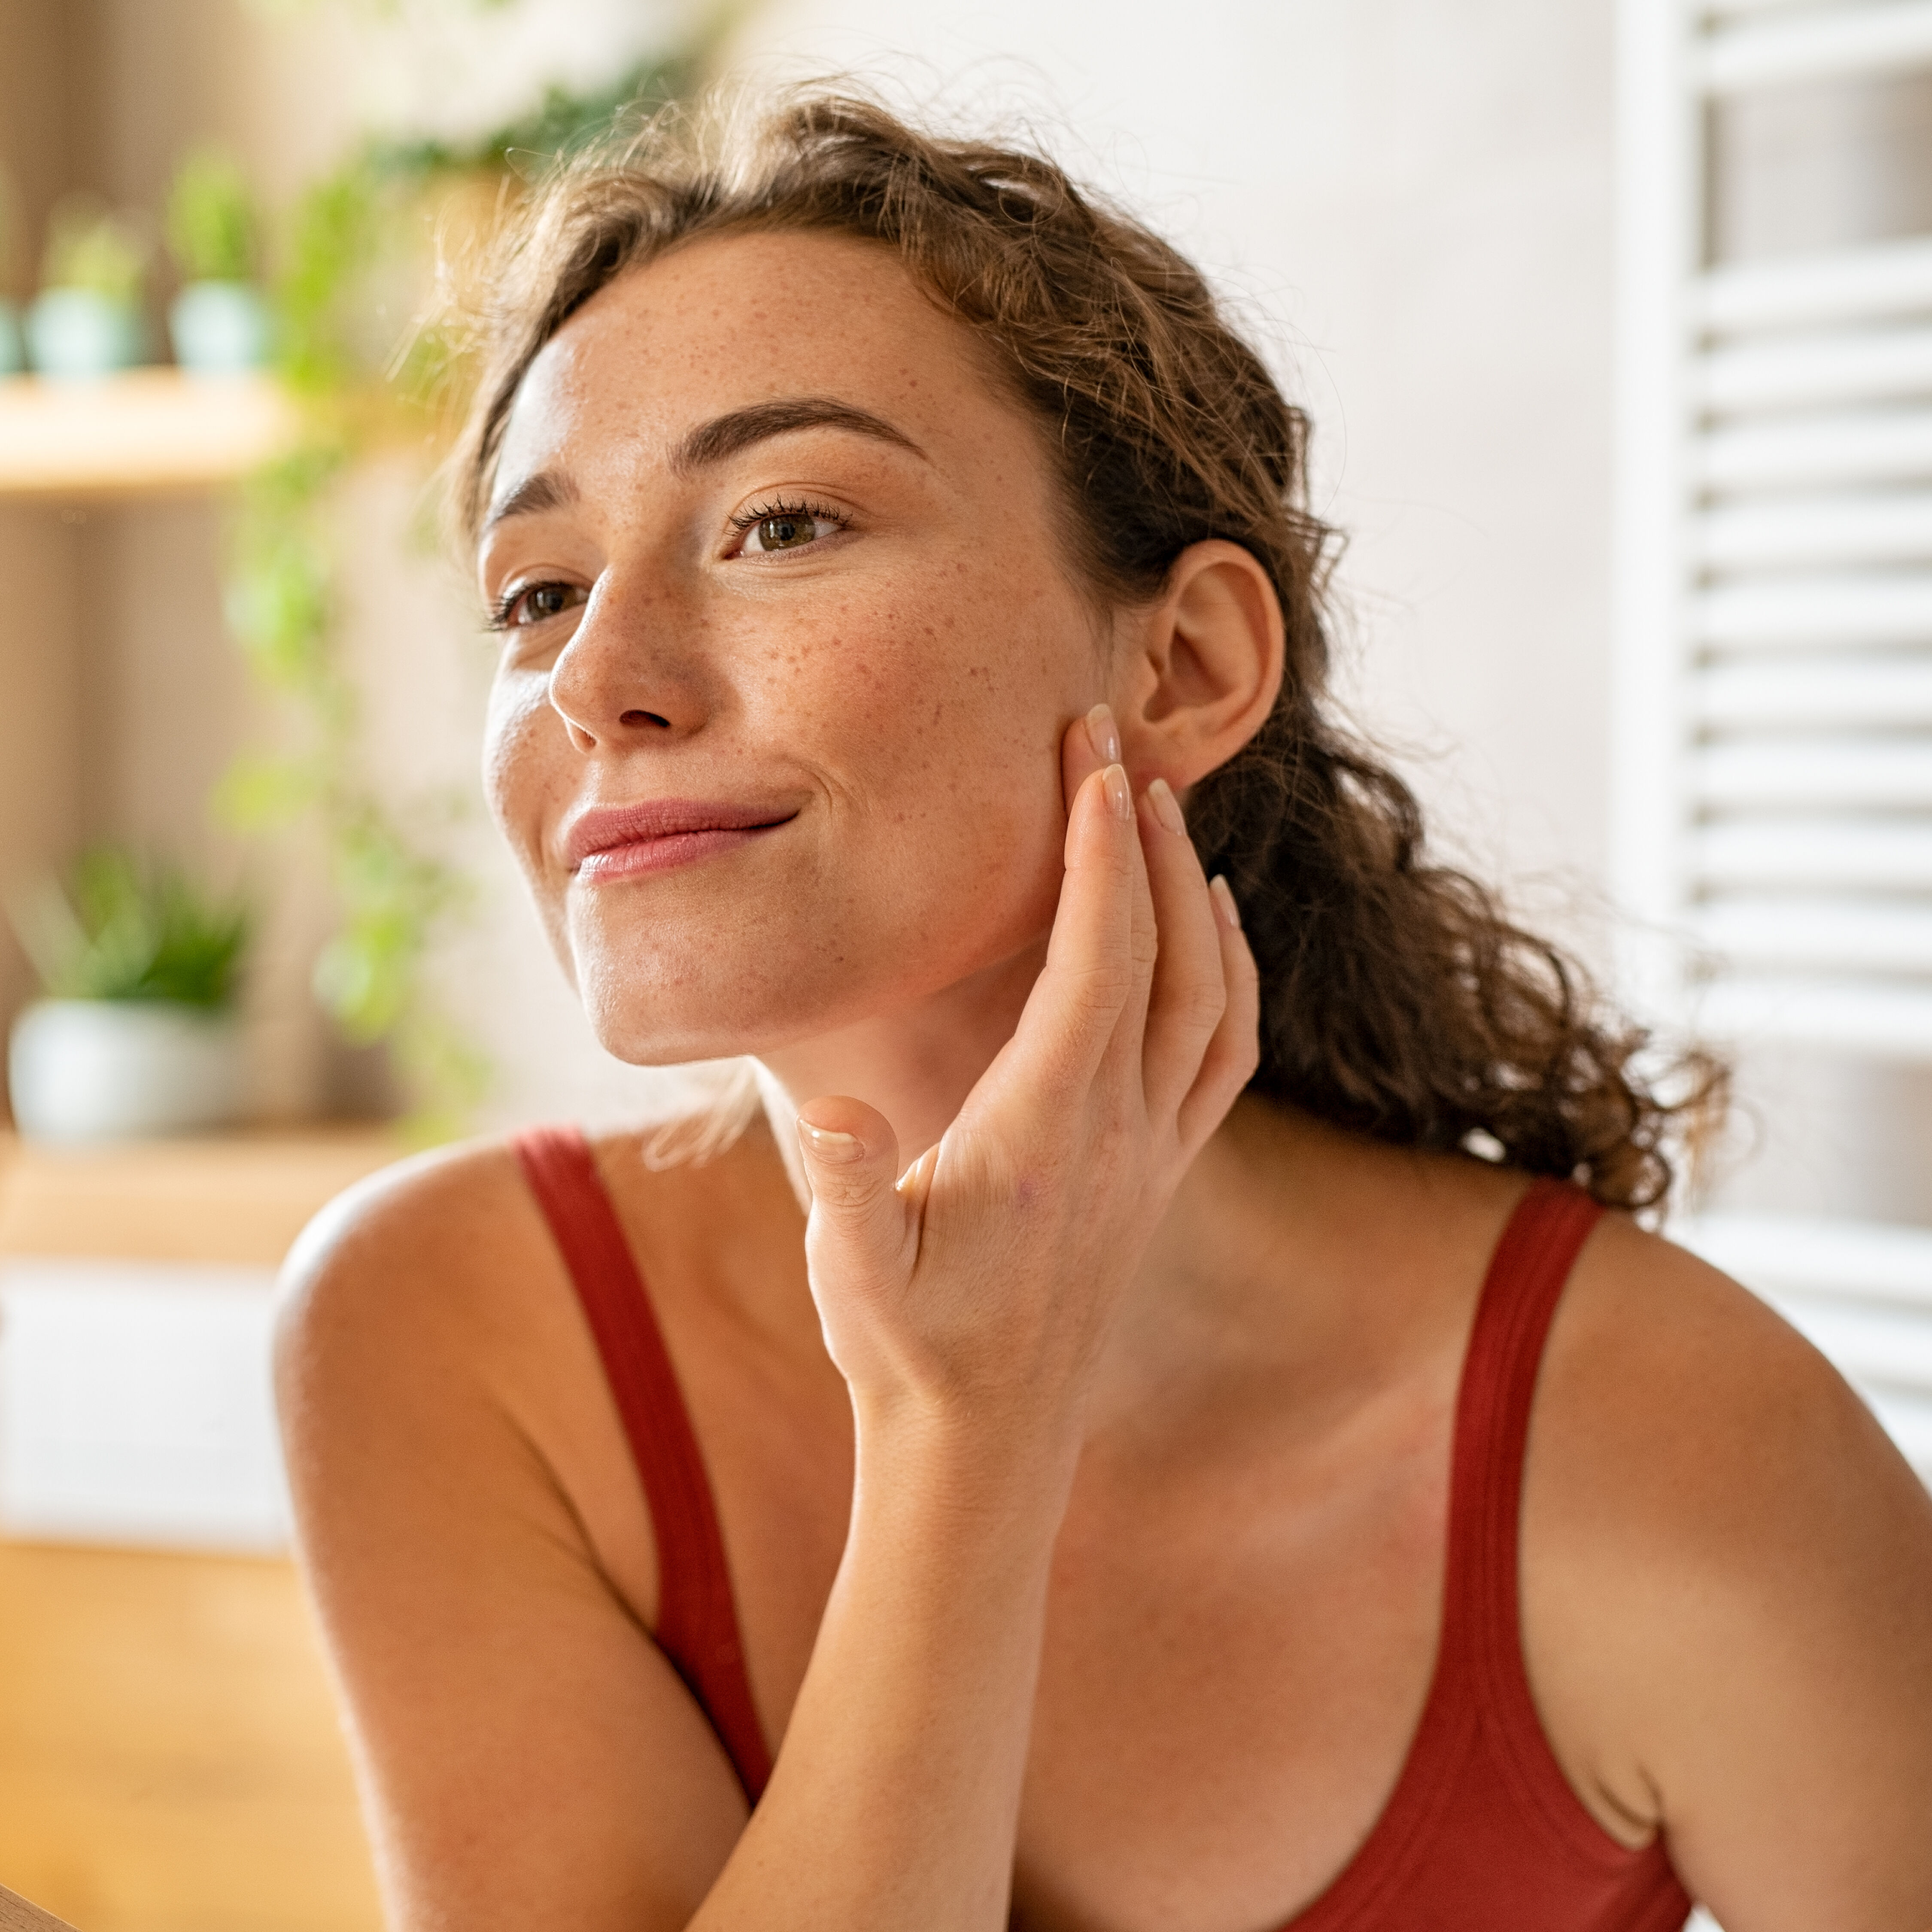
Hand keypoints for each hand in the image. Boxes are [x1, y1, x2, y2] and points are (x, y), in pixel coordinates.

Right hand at [793, 704, 1259, 1444]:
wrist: (986, 1443)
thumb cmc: (909, 1351)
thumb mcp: (854, 1276)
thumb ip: (848, 1190)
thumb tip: (832, 1113)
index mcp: (1050, 1129)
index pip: (1097, 960)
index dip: (1096, 853)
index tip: (1086, 758)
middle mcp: (1122, 1131)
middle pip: (1164, 952)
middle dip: (1142, 836)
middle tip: (1112, 739)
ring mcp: (1153, 1152)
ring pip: (1212, 995)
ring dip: (1193, 893)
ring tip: (1160, 810)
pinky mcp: (1160, 1174)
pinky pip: (1225, 1052)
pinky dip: (1231, 973)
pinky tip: (1213, 929)